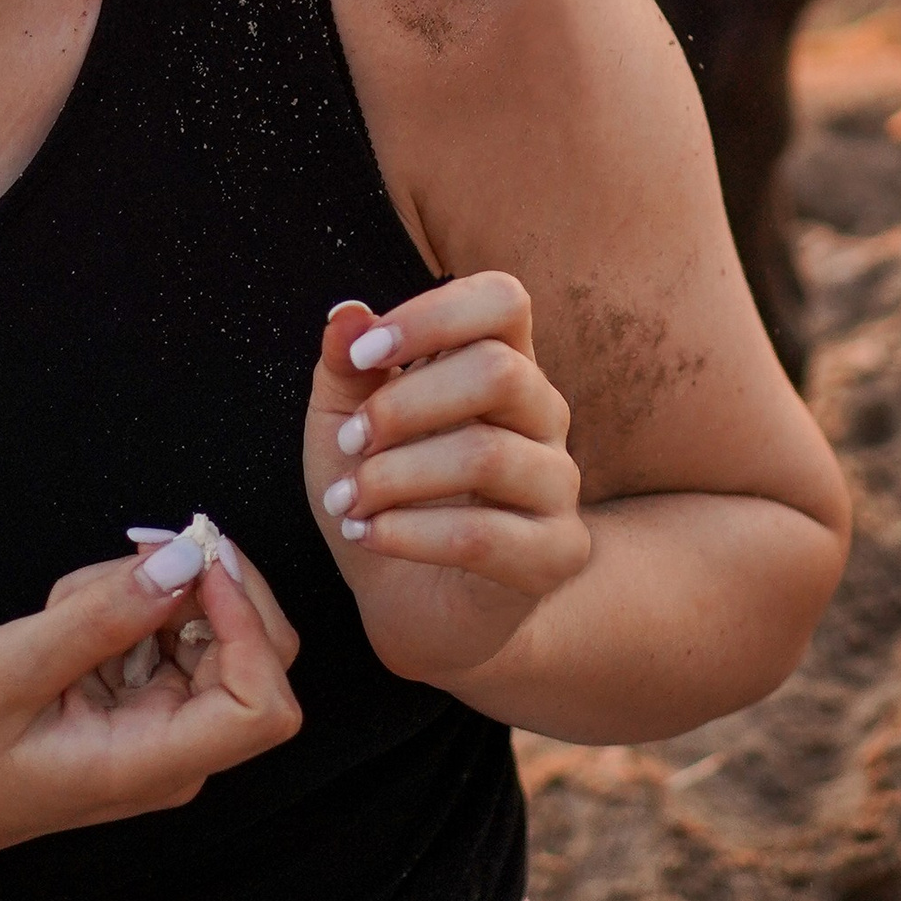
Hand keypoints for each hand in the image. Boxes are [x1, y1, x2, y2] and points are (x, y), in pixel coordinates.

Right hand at [0, 537, 299, 882]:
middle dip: (205, 584)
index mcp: (154, 761)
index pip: (264, 705)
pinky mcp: (148, 699)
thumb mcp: (10, 669)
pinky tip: (71, 618)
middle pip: (258, 652)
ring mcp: (167, 723)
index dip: (248, 624)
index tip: (194, 565)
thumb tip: (183, 559)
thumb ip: (101, 616)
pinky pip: (171, 628)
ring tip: (69, 606)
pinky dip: (130, 603)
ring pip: (211, 624)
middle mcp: (178, 748)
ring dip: (152, 589)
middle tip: (137, 550)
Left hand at [306, 276, 591, 685]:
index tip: (365, 352)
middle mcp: (543, 413)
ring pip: (488, 454)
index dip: (435, 313)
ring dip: (397, 476)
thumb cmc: (381, 490)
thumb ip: (344, 365)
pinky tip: (366, 534)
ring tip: (348, 501)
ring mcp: (557, 484)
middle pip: (498, 371)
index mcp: (502, 360)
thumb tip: (347, 313)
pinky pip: (482, 535)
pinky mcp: (554, 554)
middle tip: (351, 440)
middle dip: (405, 404)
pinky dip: (408, 533)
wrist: (402, 600)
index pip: (503, 300)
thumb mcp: (343, 422)